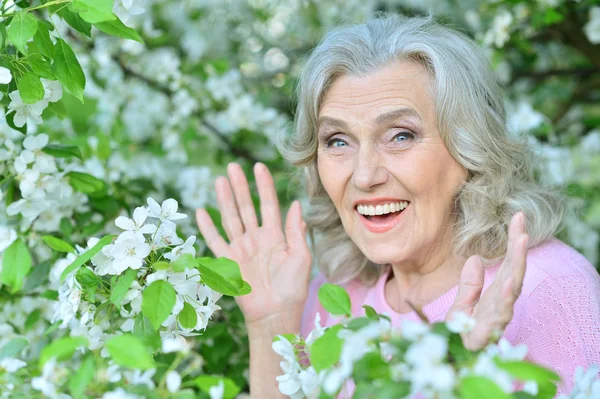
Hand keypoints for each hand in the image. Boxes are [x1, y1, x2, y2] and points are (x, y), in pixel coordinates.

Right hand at [195, 162, 311, 327]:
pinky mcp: (228, 262)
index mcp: (275, 235)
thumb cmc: (293, 288)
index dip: (264, 186)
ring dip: (225, 200)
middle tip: (233, 167)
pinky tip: (201, 211)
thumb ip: (296, 231)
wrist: (275, 314)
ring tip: (220, 180)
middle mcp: (256, 238)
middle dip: (240, 187)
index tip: (259, 166)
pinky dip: (207, 227)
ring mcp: (241, 249)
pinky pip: (215, 241)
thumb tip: (296, 204)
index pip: (269, 204)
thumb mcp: (301, 257)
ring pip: (231, 218)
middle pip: (246, 207)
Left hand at [445, 212, 528, 350]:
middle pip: (513, 271)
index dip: (514, 243)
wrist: (452, 361)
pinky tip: (510, 281)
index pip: (508, 264)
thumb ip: (469, 285)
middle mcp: (501, 304)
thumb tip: (473, 259)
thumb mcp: (462, 305)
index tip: (518, 218)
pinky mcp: (489, 331)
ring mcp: (497, 317)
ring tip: (520, 241)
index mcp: (495, 296)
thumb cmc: (462, 335)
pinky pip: (500, 312)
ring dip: (517, 264)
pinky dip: (506, 296)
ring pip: (511, 288)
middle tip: (521, 221)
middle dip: (518, 246)